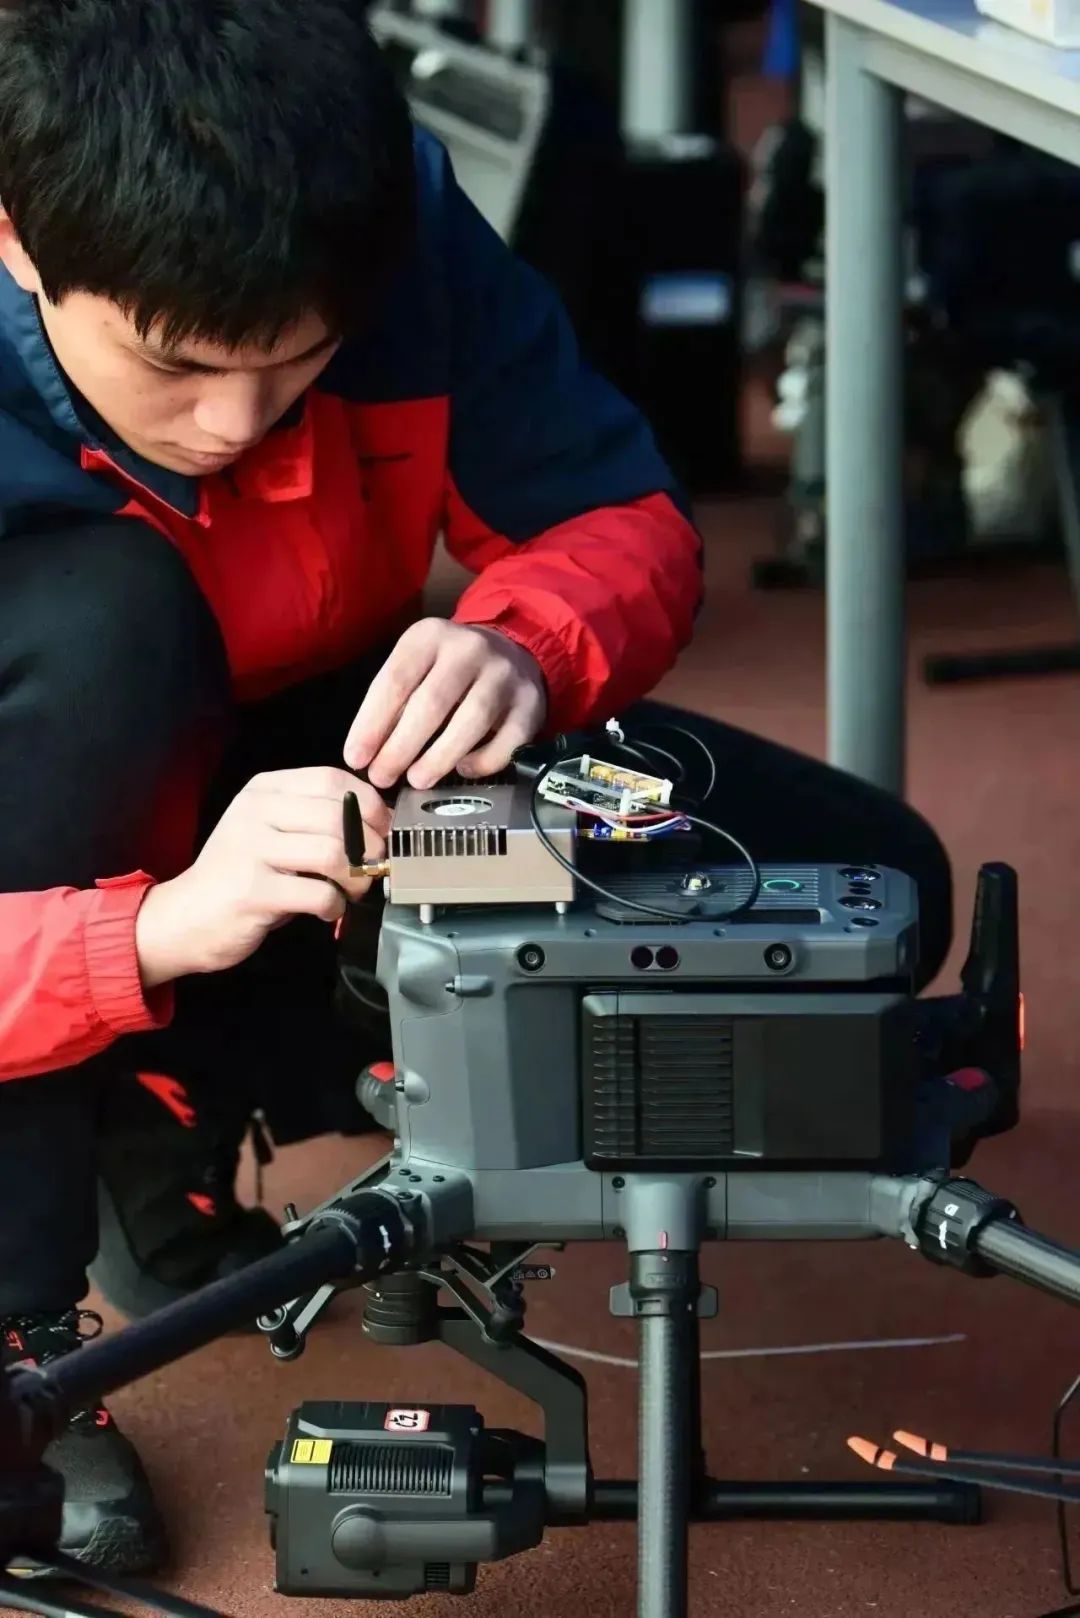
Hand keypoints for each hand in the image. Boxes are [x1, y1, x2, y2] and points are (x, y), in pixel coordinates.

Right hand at [135, 768, 389, 989]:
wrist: (183, 918)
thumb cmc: (237, 876)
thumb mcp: (270, 832)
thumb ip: (313, 820)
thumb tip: (376, 825)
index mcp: (263, 790)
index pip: (332, 779)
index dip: (369, 804)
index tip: (383, 828)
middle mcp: (255, 812)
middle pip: (339, 816)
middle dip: (370, 845)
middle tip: (373, 866)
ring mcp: (252, 850)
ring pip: (334, 853)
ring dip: (357, 877)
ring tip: (351, 890)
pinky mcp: (254, 891)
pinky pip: (319, 894)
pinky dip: (335, 906)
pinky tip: (326, 910)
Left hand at [343, 619, 546, 789]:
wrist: (511, 652)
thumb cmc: (448, 669)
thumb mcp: (416, 667)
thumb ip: (393, 702)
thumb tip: (368, 753)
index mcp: (430, 636)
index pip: (396, 681)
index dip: (372, 724)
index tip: (356, 758)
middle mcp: (470, 649)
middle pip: (432, 703)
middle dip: (400, 747)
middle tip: (382, 776)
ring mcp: (505, 675)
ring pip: (471, 720)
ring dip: (439, 757)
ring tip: (416, 780)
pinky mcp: (531, 703)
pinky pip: (508, 740)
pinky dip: (483, 761)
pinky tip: (462, 770)